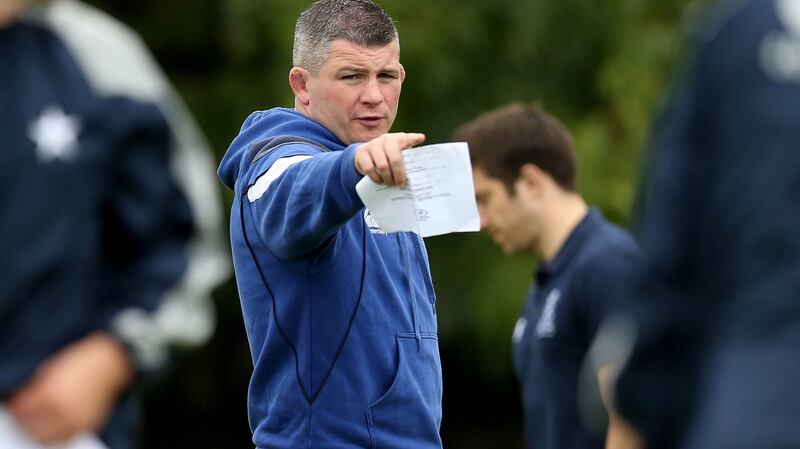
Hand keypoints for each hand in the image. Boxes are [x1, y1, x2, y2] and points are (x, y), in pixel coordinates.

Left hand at [7, 332, 134, 443]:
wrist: (111, 362)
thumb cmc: (83, 361)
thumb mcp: (52, 369)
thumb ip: (35, 387)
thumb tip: (20, 400)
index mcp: (51, 392)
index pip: (22, 410)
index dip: (16, 407)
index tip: (15, 403)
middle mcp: (63, 409)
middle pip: (32, 427)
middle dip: (24, 422)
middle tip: (23, 415)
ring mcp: (77, 419)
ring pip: (47, 438)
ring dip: (38, 433)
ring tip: (35, 424)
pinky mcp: (89, 425)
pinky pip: (65, 439)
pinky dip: (55, 438)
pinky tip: (52, 429)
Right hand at [354, 132, 425, 185]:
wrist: (367, 153)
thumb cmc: (388, 155)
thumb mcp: (399, 153)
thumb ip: (408, 159)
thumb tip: (418, 171)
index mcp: (398, 138)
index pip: (408, 138)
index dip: (414, 139)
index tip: (421, 138)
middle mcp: (386, 139)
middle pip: (395, 159)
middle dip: (399, 174)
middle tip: (400, 183)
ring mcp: (373, 145)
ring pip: (382, 166)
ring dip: (387, 178)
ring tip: (391, 184)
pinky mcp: (362, 152)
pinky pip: (369, 169)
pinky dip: (376, 178)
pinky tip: (380, 181)